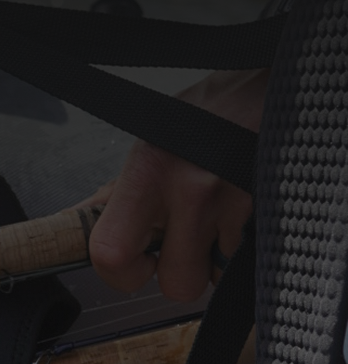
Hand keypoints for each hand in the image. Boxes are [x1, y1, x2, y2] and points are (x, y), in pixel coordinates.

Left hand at [81, 67, 269, 301]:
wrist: (284, 78)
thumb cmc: (217, 110)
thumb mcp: (156, 137)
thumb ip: (121, 190)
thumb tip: (79, 221)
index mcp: (149, 170)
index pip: (112, 255)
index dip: (122, 274)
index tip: (135, 264)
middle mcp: (191, 189)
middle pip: (176, 284)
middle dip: (180, 274)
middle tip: (185, 244)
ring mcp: (238, 201)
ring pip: (217, 278)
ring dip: (217, 260)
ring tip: (222, 219)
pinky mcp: (277, 209)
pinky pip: (253, 260)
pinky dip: (249, 247)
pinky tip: (248, 214)